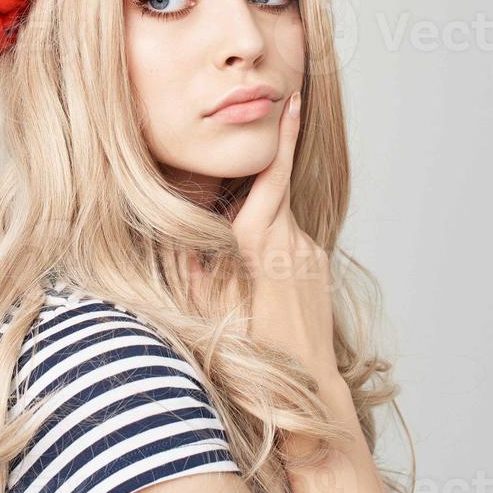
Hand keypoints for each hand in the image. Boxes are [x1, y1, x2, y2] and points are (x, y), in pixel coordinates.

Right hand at [188, 91, 339, 390]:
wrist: (312, 390)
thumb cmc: (259, 359)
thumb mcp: (214, 314)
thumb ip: (192, 272)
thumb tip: (175, 237)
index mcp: (265, 247)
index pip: (272, 180)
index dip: (281, 139)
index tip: (291, 101)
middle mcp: (294, 242)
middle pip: (274, 186)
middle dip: (268, 154)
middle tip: (271, 115)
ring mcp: (310, 253)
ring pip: (278, 213)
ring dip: (258, 209)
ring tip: (238, 229)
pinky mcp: (317, 265)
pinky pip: (287, 234)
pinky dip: (268, 233)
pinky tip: (254, 261)